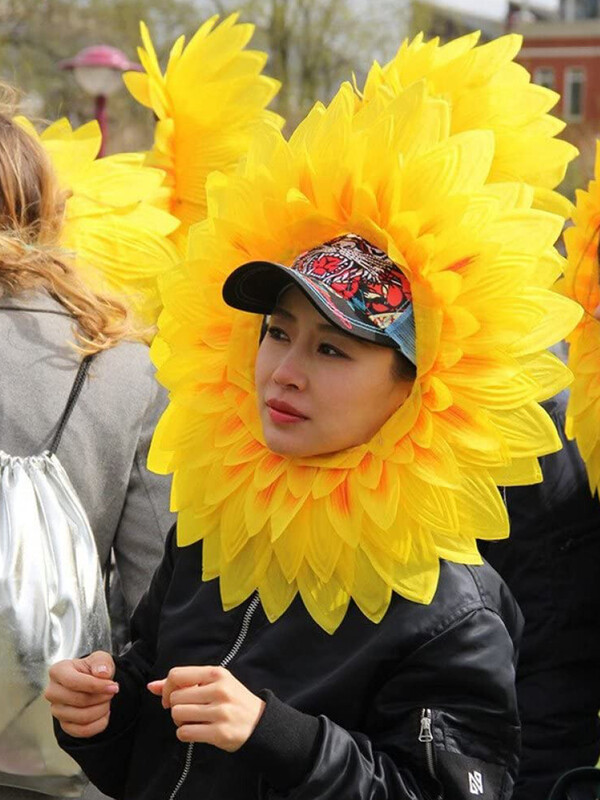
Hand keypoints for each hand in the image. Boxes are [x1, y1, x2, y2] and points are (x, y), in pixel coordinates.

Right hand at [45, 651, 118, 737]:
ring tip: (107, 701)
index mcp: (58, 671)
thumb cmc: (93, 669)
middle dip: (101, 697)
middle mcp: (53, 692)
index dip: (96, 686)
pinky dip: (99, 724)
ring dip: (102, 710)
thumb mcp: (100, 659)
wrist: (92, 683)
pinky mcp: (64, 725)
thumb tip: (102, 673)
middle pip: (79, 701)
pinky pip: (83, 731)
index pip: (74, 682)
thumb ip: (102, 662)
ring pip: (82, 717)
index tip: (113, 686)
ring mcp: (57, 710)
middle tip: (111, 691)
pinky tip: (104, 713)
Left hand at [147, 666, 265, 750]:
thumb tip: (151, 686)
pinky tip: (197, 731)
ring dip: (179, 721)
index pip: (177, 675)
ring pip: (177, 715)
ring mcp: (220, 712)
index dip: (166, 688)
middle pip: (175, 698)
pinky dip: (185, 734)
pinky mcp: (219, 733)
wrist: (260, 723)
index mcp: (216, 674)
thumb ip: (184, 683)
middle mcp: (219, 690)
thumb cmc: (233, 700)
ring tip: (193, 721)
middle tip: (188, 712)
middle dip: (175, 707)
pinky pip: (184, 733)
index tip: (170, 698)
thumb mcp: (213, 683)